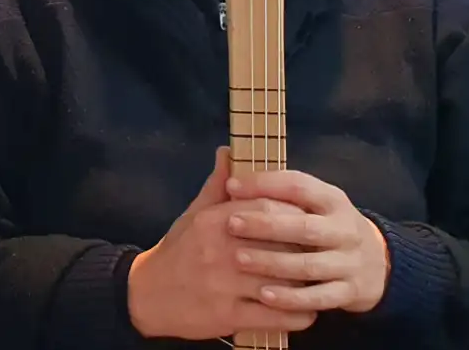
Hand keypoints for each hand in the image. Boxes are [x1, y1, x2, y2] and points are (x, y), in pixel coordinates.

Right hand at [127, 148, 319, 340]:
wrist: (148, 295)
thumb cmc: (178, 252)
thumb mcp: (193, 216)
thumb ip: (216, 186)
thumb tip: (228, 151)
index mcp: (213, 222)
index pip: (265, 208)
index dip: (292, 214)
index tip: (307, 221)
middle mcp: (219, 251)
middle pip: (279, 245)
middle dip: (304, 251)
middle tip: (321, 253)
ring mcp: (224, 285)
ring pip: (282, 283)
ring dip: (306, 287)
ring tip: (320, 284)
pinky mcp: (227, 315)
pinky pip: (275, 317)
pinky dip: (297, 316)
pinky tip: (306, 312)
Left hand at [227, 169, 391, 314]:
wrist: (378, 263)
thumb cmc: (326, 227)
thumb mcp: (312, 203)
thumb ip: (275, 187)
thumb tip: (226, 157)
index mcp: (332, 200)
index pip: (299, 186)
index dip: (265, 184)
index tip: (231, 186)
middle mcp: (344, 229)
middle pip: (304, 227)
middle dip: (265, 225)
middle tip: (230, 223)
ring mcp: (350, 262)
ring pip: (309, 264)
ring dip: (273, 263)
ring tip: (238, 259)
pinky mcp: (351, 291)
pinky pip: (319, 297)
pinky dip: (292, 298)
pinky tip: (264, 296)